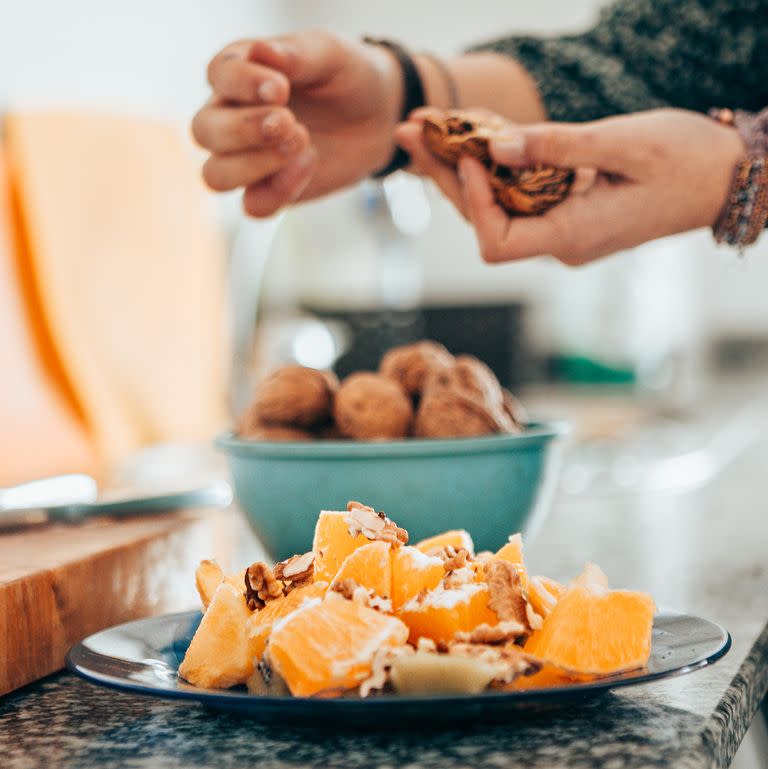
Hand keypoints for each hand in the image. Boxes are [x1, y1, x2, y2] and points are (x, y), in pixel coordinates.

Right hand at [192, 32, 401, 216]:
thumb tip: (260, 51)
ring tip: (301, 143)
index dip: (242, 84)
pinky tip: (309, 165)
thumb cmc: (347, 77)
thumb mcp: (330, 55)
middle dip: (245, 130)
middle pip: (204, 131)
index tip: (281, 89)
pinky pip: (253, 206)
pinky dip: (278, 193)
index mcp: (239, 71)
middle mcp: (230, 115)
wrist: (378, 119)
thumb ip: (296, 54)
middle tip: (291, 123)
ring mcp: (246, 158)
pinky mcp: (268, 190)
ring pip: (215, 176)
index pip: (218, 76)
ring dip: (253, 166)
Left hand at [396, 108, 744, 264]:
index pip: (498, 241)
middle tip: (410, 131)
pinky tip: (471, 141)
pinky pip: (518, 197)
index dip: (476, 201)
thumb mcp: (622, 145)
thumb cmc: (687, 162)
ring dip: (461, 170)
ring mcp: (562, 230)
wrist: (726, 179)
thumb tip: (493, 146)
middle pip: (485, 221)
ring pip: (497, 208)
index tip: (472, 154)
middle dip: (446, 176)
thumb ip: (557, 147)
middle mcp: (560, 242)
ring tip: (426, 132)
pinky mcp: (567, 213)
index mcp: (573, 236)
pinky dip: (494, 170)